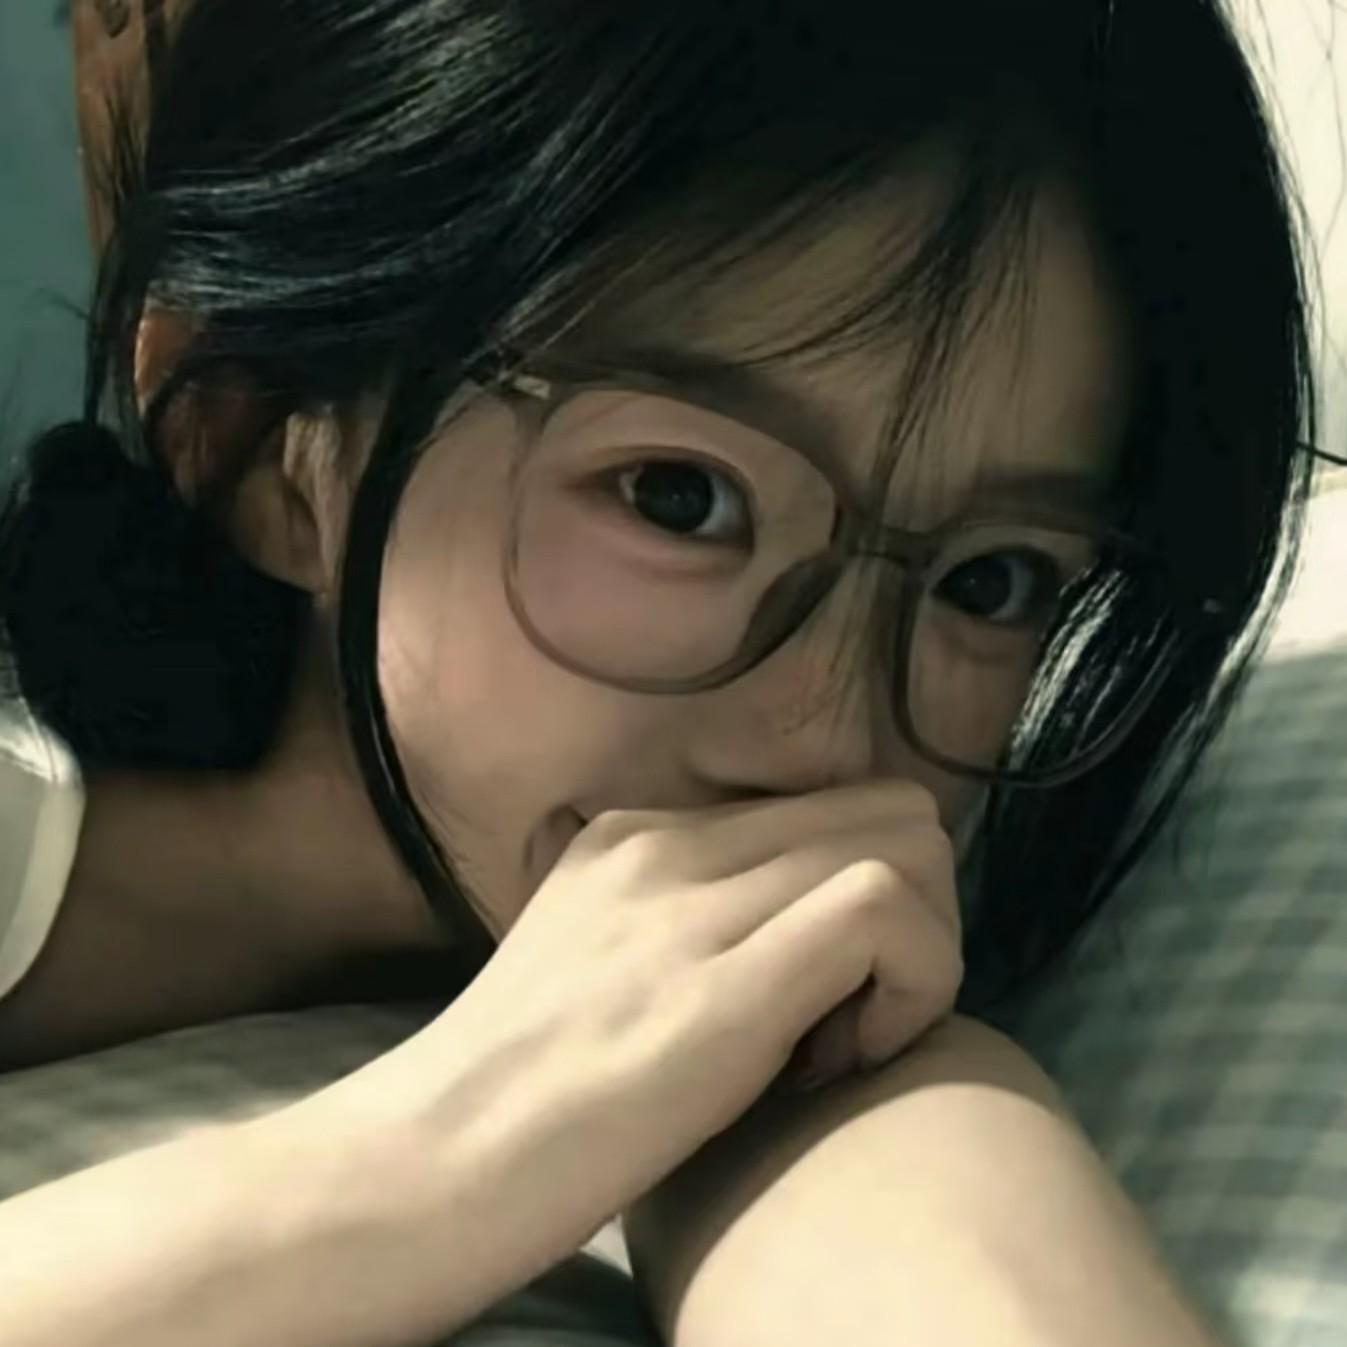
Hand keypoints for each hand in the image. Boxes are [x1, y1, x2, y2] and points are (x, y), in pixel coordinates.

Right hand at [420, 780, 962, 1260]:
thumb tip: (776, 939)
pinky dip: (914, 985)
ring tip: (844, 1045)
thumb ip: (673, 925)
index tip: (832, 997)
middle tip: (859, 1014)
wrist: (428, 1166)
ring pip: (905, 846)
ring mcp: (692, 905)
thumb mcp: (592, 965)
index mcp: (640, 836)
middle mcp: (671, 844)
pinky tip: (847, 1061)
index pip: (832, 812)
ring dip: (921, 952)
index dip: (868, 897)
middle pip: (890, 809)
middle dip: (917, 912)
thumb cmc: (515, 1097)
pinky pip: (884, 911)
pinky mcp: (722, 987)